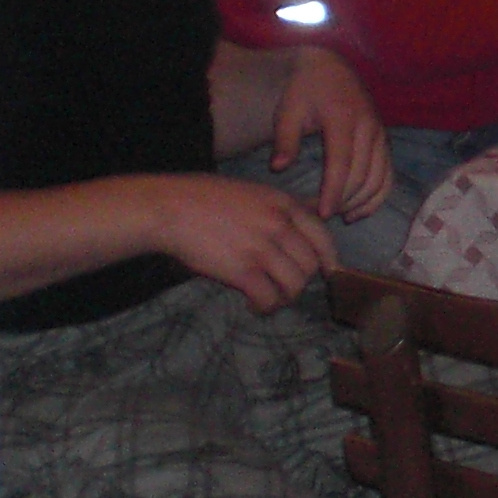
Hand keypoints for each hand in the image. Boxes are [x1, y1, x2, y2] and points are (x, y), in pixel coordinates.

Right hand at [148, 175, 332, 311]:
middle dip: (301, 280)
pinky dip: (265, 306)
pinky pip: (269, 298)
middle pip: (310, 265)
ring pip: (295, 285)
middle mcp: (279, 225)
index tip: (327, 271)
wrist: (170, 207)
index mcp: (283, 204)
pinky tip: (254, 304)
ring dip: (284, 297)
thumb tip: (311, 213)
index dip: (328, 258)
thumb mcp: (252, 191)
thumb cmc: (204, 197)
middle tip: (285, 285)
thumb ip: (279, 207)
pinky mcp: (243, 271)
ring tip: (270, 297)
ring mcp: (262, 248)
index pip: (322, 236)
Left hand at [269, 44, 392, 223]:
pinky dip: (377, 197)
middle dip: (344, 200)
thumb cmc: (304, 90)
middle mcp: (368, 127)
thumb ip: (285, 139)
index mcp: (344, 117)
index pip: (342, 163)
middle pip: (362, 175)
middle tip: (321, 217)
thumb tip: (279, 167)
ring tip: (341, 216)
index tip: (322, 213)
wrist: (330, 68)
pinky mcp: (385, 142)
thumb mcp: (288, 110)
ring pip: (380, 178)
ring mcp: (380, 135)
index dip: (334, 191)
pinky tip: (359, 211)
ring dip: (362, 202)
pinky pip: (388, 175)